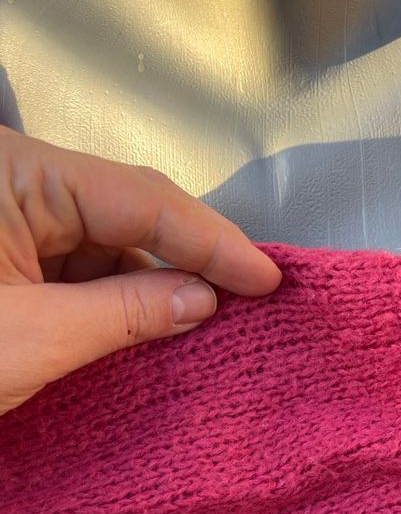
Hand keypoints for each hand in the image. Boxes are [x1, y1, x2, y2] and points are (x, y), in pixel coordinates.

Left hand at [0, 127, 281, 413]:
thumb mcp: (34, 337)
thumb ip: (125, 313)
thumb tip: (202, 300)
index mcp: (17, 176)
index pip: (140, 199)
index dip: (211, 240)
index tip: (264, 276)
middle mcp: (19, 185)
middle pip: (130, 210)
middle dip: (191, 255)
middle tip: (252, 291)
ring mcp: (13, 218)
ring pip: (109, 240)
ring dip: (157, 283)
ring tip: (210, 317)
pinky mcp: (10, 254)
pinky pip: (82, 265)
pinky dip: (121, 297)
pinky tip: (158, 320)